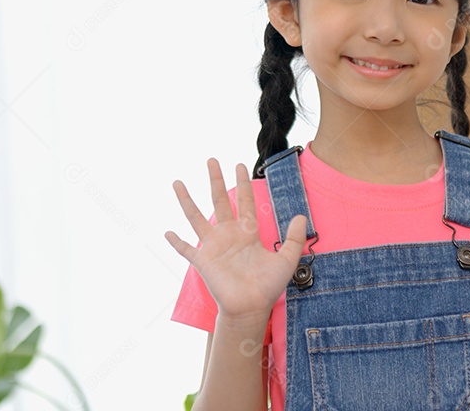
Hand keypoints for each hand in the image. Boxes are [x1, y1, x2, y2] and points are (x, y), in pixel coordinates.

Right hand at [165, 159, 307, 327]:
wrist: (252, 309)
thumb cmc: (268, 286)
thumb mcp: (286, 259)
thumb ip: (293, 237)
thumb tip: (300, 215)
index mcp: (247, 233)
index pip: (243, 202)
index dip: (241, 183)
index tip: (238, 164)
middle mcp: (228, 236)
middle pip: (219, 201)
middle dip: (215, 180)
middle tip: (211, 160)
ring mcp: (213, 247)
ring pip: (196, 218)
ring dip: (187, 201)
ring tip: (177, 182)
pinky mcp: (203, 262)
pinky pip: (186, 249)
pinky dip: (177, 242)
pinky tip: (168, 232)